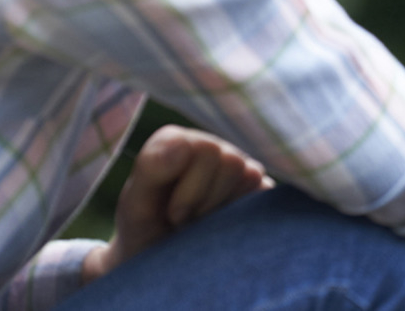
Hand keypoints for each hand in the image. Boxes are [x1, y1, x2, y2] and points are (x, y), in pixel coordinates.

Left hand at [82, 125, 273, 283]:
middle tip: (186, 222)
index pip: (205, 148)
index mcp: (181, 142)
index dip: (191, 190)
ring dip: (223, 211)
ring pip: (251, 174)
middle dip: (206, 201)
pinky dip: (244, 218)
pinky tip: (223, 226)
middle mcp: (213, 149)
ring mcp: (239, 168)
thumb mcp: (136, 205)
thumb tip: (183, 142)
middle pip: (231, 161)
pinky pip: (267, 195)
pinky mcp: (260, 190)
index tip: (172, 215)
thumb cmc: (145, 231)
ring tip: (202, 224)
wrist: (162, 263)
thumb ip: (151, 168)